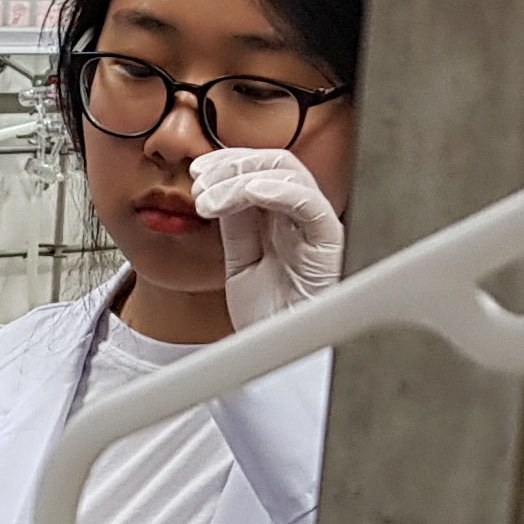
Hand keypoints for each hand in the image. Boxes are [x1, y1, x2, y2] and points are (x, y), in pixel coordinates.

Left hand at [193, 149, 345, 329]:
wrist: (284, 360)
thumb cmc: (270, 319)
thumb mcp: (239, 262)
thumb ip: (235, 226)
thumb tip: (214, 189)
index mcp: (281, 220)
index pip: (260, 170)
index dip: (228, 163)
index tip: (195, 172)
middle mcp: (300, 218)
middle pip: (274, 163)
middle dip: (231, 163)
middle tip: (199, 180)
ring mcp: (315, 227)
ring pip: (288, 174)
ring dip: (241, 177)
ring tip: (208, 199)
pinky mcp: (328, 242)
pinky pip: (309, 203)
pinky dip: (277, 189)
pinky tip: (247, 193)